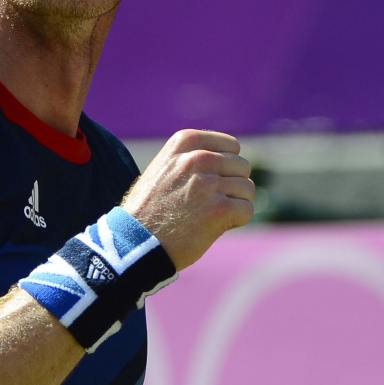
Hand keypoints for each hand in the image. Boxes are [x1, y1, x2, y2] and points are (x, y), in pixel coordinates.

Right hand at [122, 130, 255, 269]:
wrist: (136, 243)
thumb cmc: (150, 209)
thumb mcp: (165, 167)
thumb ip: (194, 156)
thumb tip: (231, 157)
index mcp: (185, 142)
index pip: (232, 146)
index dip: (225, 167)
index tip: (207, 183)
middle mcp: (199, 158)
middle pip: (242, 167)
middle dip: (231, 186)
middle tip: (207, 203)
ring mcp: (209, 184)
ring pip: (247, 189)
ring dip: (234, 204)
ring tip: (208, 215)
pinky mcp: (220, 210)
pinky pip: (247, 210)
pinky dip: (236, 221)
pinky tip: (214, 226)